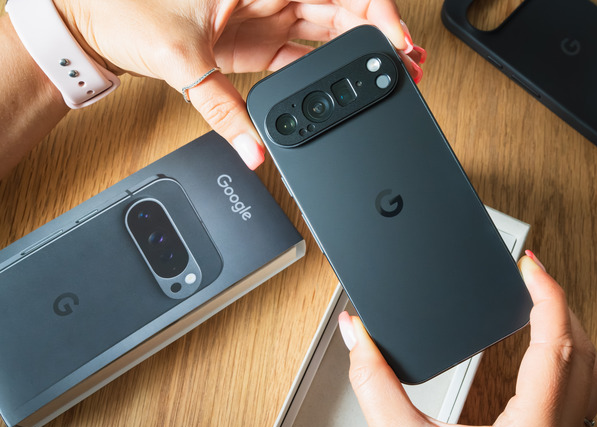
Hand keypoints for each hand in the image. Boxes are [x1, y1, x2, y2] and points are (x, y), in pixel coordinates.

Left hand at [52, 0, 425, 167]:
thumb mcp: (183, 59)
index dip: (375, 10)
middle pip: (343, 10)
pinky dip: (327, 73)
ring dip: (360, 54)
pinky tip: (348, 86)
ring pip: (330, 33)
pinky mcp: (257, 44)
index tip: (395, 39)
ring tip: (392, 74)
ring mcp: (267, 19)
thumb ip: (224, 111)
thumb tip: (255, 150)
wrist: (95, 23)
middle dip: (379, 36)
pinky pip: (303, 57)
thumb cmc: (128, 10)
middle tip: (408, 64)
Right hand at [338, 252, 596, 426]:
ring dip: (573, 333)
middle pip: (584, 349)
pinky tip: (545, 365)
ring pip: (594, 375)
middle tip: (532, 277)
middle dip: (559, 303)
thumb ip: (376, 386)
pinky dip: (571, 365)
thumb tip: (358, 337)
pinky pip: (585, 398)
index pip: (557, 340)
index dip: (547, 292)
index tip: (531, 263)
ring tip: (543, 309)